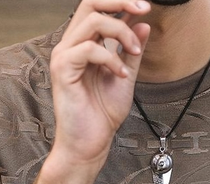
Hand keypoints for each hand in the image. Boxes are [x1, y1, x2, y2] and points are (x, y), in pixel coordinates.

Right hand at [48, 0, 150, 170]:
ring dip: (122, 33)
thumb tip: (144, 24)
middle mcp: (71, 46)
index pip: (98, 9)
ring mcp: (65, 56)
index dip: (121, 2)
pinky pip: (89, 49)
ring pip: (93, 22)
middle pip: (90, 4)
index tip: (146, 6)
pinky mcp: (63, 70)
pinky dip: (112, 59)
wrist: (89, 144)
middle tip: (144, 9)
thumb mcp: (125, 77)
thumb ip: (132, 52)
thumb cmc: (102, 116)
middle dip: (121, 2)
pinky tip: (122, 75)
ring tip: (135, 53)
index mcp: (84, 45)